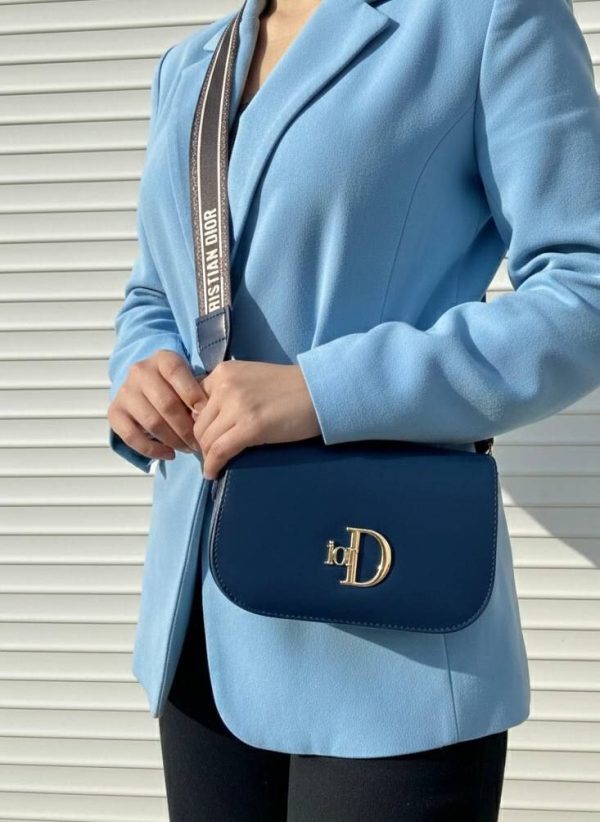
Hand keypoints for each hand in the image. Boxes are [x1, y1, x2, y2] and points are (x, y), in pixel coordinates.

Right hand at [108, 350, 205, 460]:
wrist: (146, 387)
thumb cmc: (176, 387)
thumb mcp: (190, 380)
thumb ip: (198, 393)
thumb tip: (206, 416)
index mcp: (162, 359)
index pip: (177, 373)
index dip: (194, 395)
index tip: (207, 415)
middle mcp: (140, 371)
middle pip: (166, 404)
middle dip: (187, 428)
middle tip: (200, 442)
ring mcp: (125, 391)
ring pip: (152, 422)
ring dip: (173, 440)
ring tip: (188, 449)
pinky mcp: (115, 412)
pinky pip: (132, 437)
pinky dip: (152, 450)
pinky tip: (169, 454)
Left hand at [192, 360, 320, 479]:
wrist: (318, 391)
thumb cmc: (289, 388)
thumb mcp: (250, 379)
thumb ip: (227, 393)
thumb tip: (206, 419)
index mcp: (223, 372)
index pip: (194, 402)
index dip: (198, 423)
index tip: (206, 436)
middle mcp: (224, 386)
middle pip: (197, 423)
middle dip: (202, 442)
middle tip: (211, 454)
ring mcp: (236, 406)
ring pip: (206, 439)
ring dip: (207, 455)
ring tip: (215, 464)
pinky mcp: (250, 427)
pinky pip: (219, 451)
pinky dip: (212, 465)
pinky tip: (214, 473)